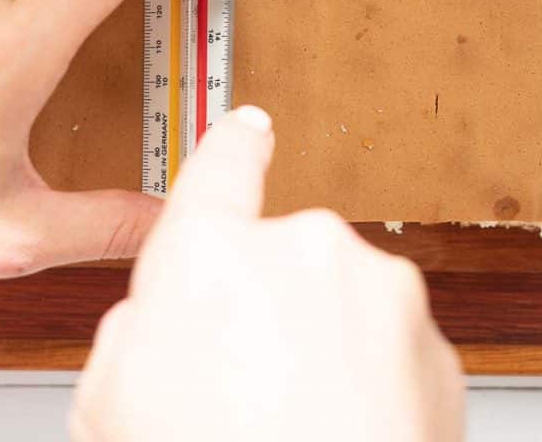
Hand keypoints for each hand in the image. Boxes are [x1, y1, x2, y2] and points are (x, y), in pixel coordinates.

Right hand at [71, 106, 464, 441]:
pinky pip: (387, 347)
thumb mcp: (109, 403)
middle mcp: (305, 248)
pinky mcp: (432, 341)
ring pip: (339, 305)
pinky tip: (342, 434)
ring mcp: (380, 290)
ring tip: (292, 425)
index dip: (232, 149)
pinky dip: (370, 382)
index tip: (248, 130)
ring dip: (321, 350)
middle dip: (264, 309)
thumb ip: (135, 334)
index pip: (220, 170)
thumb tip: (160, 324)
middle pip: (278, 260)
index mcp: (214, 253)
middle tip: (240, 392)